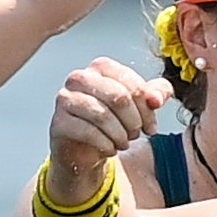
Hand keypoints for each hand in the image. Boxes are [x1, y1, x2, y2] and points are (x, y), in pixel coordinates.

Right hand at [46, 57, 169, 200]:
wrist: (87, 149)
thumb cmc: (115, 121)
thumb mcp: (142, 105)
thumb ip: (158, 93)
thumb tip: (155, 99)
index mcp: (101, 67)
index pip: (132, 84)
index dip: (147, 109)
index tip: (151, 126)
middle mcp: (80, 78)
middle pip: (119, 97)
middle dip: (134, 122)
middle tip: (136, 135)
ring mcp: (65, 99)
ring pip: (102, 115)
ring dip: (120, 135)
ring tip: (124, 142)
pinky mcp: (58, 122)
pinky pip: (88, 132)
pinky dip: (106, 144)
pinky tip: (110, 149)